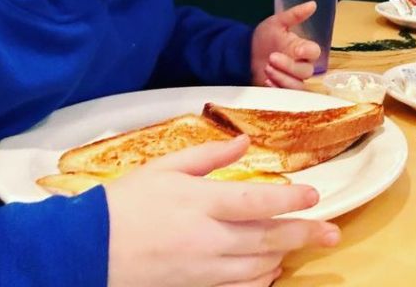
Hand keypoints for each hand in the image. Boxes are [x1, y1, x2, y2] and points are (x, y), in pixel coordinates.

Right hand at [106, 135, 339, 286]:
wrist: (83, 250)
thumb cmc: (123, 203)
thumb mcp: (164, 169)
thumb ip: (208, 157)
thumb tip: (243, 143)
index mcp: (200, 203)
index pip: (256, 202)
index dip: (289, 200)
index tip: (313, 197)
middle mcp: (206, 238)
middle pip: (266, 238)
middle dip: (303, 235)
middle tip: (332, 234)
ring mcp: (200, 268)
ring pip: (255, 267)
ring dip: (283, 257)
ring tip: (302, 247)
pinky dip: (257, 281)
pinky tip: (269, 273)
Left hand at [251, 1, 321, 88]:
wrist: (245, 54)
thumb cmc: (264, 37)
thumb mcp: (277, 22)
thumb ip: (294, 15)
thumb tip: (313, 4)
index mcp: (303, 48)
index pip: (315, 52)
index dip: (309, 53)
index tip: (297, 51)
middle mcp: (301, 64)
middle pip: (306, 71)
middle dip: (289, 66)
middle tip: (271, 57)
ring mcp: (293, 78)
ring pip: (298, 84)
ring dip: (282, 77)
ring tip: (266, 68)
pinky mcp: (282, 89)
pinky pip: (287, 94)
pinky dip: (277, 88)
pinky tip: (266, 80)